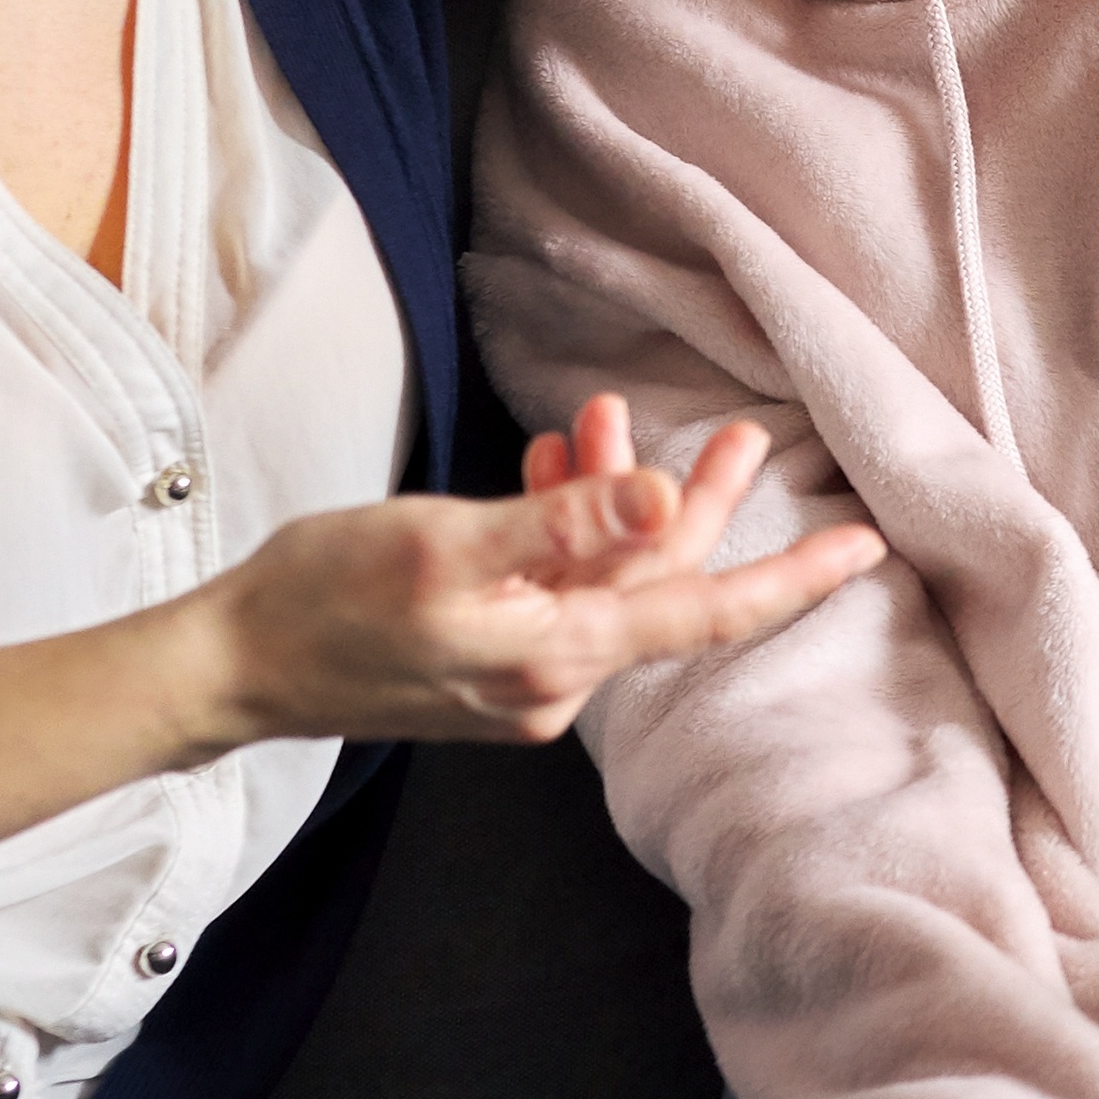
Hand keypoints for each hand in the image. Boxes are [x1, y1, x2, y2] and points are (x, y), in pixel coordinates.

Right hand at [209, 394, 882, 749]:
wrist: (233, 665)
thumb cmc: (325, 597)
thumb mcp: (449, 543)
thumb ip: (563, 525)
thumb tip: (663, 501)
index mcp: (556, 658)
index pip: (703, 614)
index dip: (790, 577)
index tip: (866, 548)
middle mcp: (553, 683)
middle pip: (657, 587)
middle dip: (694, 504)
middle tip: (737, 432)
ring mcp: (519, 679)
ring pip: (601, 579)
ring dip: (611, 499)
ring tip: (603, 416)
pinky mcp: (486, 663)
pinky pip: (555, 590)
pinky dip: (560, 528)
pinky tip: (544, 468)